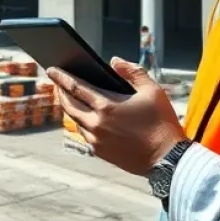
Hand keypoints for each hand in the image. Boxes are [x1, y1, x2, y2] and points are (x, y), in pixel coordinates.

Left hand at [47, 58, 185, 175]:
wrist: (167, 159)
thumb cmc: (162, 123)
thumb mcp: (152, 91)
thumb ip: (132, 72)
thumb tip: (114, 61)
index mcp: (106, 107)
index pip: (75, 87)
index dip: (61, 77)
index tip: (51, 69)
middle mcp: (96, 124)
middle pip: (68, 104)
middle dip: (60, 91)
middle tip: (55, 81)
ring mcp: (96, 140)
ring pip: (74, 120)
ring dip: (69, 107)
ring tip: (68, 97)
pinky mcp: (99, 152)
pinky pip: (84, 133)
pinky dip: (80, 122)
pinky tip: (83, 116)